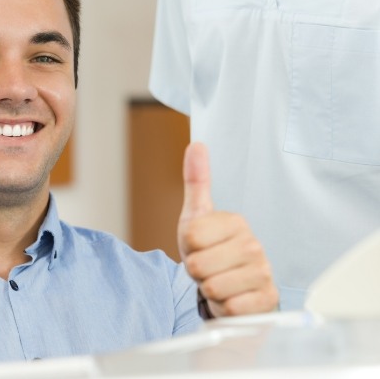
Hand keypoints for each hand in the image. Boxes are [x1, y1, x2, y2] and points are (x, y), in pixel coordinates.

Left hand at [178, 142, 278, 316]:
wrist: (234, 287)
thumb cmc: (212, 249)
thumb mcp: (197, 216)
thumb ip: (196, 181)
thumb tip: (196, 145)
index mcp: (236, 222)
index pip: (189, 236)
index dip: (187, 246)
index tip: (199, 246)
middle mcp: (253, 245)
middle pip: (197, 265)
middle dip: (196, 271)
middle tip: (208, 267)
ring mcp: (263, 273)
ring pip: (211, 287)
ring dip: (209, 290)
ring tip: (219, 280)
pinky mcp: (266, 301)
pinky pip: (228, 308)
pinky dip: (224, 308)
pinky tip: (232, 297)